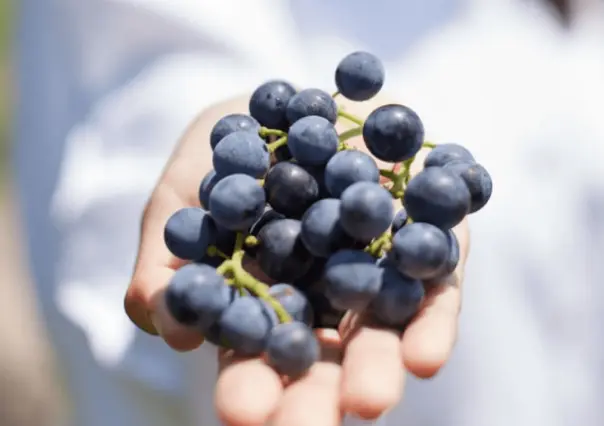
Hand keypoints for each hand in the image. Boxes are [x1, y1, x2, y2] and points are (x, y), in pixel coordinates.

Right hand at [125, 94, 468, 425]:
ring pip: (383, 329)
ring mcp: (379, 267)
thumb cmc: (227, 146)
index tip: (241, 415)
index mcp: (268, 294)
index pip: (256, 352)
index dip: (249, 383)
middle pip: (325, 354)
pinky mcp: (426, 238)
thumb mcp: (184, 191)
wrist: (291, 92)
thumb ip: (166, 256)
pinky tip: (425, 356)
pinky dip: (431, 318)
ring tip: (369, 401)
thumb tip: (165, 328)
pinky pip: (435, 284)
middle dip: (317, 392)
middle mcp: (326, 293)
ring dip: (378, 365)